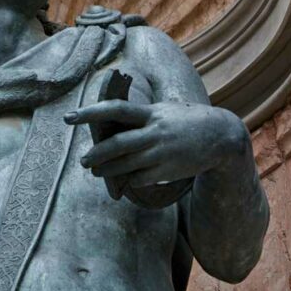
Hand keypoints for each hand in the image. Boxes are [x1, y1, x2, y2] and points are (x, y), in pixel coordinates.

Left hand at [65, 100, 247, 188]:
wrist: (220, 137)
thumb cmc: (187, 121)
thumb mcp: (164, 110)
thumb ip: (141, 115)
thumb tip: (113, 119)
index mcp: (152, 114)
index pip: (116, 109)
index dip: (90, 113)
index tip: (69, 117)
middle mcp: (155, 133)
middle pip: (117, 145)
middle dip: (96, 154)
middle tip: (83, 161)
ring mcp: (161, 154)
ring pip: (125, 165)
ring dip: (107, 170)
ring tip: (96, 171)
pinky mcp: (167, 171)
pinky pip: (140, 178)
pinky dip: (128, 180)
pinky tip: (124, 180)